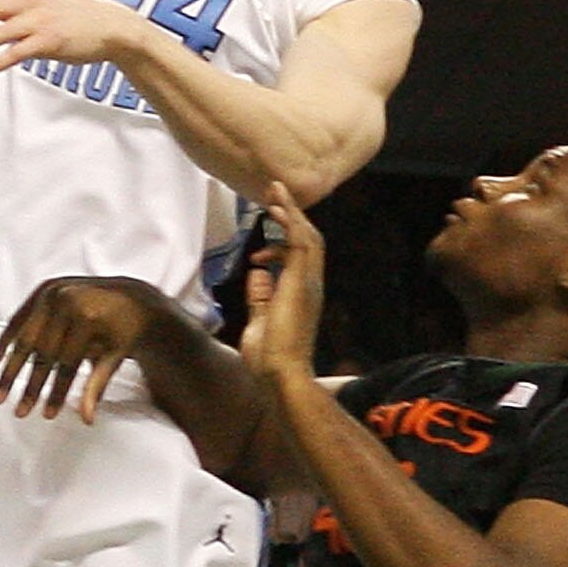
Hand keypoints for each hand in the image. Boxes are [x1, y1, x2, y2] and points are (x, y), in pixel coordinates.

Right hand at [0, 277, 164, 424]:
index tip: (47, 414)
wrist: (131, 297)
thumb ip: (96, 386)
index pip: (66, 364)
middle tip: (20, 411)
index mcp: (87, 318)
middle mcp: (67, 302)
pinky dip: (6, 339)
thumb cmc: (124, 329)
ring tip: (0, 393)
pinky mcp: (44, 289)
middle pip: (43, 353)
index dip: (56, 392)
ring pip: (25, 338)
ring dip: (11, 369)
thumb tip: (86, 418)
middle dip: (30, 387)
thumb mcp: (113, 357)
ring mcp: (53, 293)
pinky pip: (19, 317)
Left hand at [240, 182, 324, 390]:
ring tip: (275, 191)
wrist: (280, 375)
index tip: (264, 231)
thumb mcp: (259, 320)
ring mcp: (308, 283)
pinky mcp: (301, 282)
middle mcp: (310, 285)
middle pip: (307, 239)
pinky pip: (300, 243)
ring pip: (307, 236)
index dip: (281, 240)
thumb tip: (257, 273)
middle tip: (275, 192)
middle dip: (291, 214)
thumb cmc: (270, 359)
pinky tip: (276, 208)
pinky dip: (289, 223)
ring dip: (291, 212)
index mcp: (301, 294)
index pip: (298, 256)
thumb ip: (260, 296)